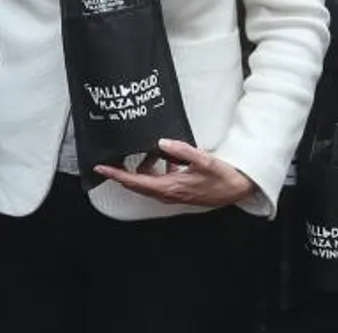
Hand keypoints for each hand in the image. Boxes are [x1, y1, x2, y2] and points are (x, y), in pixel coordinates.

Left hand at [95, 139, 256, 207]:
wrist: (236, 190)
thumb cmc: (222, 177)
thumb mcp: (205, 160)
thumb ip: (182, 150)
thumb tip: (163, 142)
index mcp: (170, 186)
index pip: (136, 181)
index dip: (117, 175)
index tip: (101, 169)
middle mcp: (168, 194)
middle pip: (137, 184)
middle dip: (123, 173)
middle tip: (112, 161)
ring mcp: (173, 195)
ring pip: (148, 184)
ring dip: (144, 170)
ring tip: (152, 155)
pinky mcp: (179, 193)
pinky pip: (159, 183)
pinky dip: (157, 172)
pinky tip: (170, 162)